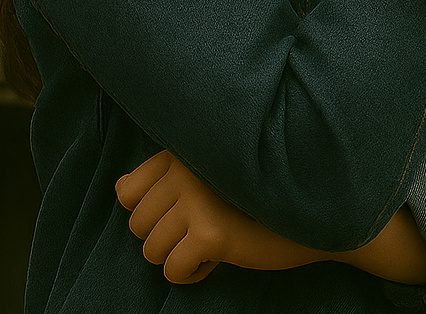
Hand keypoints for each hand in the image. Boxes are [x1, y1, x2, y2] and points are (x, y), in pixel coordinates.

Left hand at [116, 150, 334, 283]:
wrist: (305, 215)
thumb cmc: (253, 197)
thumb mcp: (207, 177)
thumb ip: (166, 177)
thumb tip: (119, 188)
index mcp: (184, 150)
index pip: (129, 189)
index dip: (148, 211)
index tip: (182, 211)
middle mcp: (187, 168)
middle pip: (136, 224)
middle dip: (165, 237)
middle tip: (202, 228)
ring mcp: (198, 199)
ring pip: (151, 249)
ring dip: (178, 255)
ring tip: (211, 241)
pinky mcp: (211, 233)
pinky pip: (172, 270)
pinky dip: (190, 274)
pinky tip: (217, 257)